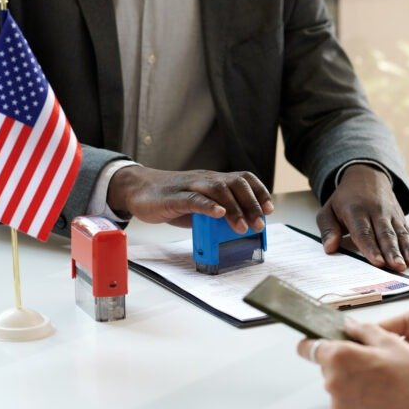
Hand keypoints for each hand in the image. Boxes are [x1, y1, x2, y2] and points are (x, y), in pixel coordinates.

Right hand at [107, 166, 272, 232]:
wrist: (139, 190)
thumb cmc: (172, 198)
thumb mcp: (200, 206)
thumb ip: (218, 213)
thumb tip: (239, 229)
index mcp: (214, 180)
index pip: (243, 179)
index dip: (259, 192)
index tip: (269, 209)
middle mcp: (205, 179)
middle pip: (235, 184)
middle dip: (251, 204)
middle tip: (258, 224)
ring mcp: (190, 186)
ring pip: (218, 190)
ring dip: (234, 209)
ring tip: (242, 226)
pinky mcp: (174, 197)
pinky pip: (194, 199)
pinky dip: (209, 206)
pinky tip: (219, 214)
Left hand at [297, 319, 408, 408]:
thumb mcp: (388, 341)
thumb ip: (361, 330)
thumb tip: (347, 325)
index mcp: (340, 357)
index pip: (308, 347)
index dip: (313, 342)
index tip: (317, 341)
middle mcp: (333, 381)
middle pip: (327, 366)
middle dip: (342, 361)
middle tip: (371, 361)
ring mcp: (339, 403)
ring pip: (337, 385)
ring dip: (350, 380)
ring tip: (380, 380)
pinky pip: (345, 402)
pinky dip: (357, 398)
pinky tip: (379, 396)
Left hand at [316, 164, 408, 271]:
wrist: (366, 175)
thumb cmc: (345, 198)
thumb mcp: (328, 210)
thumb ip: (328, 229)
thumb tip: (329, 247)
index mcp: (356, 211)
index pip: (364, 232)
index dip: (371, 248)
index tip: (377, 262)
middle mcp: (376, 212)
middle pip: (386, 234)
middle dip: (393, 252)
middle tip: (398, 267)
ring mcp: (391, 214)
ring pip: (400, 234)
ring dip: (408, 250)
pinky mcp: (400, 217)